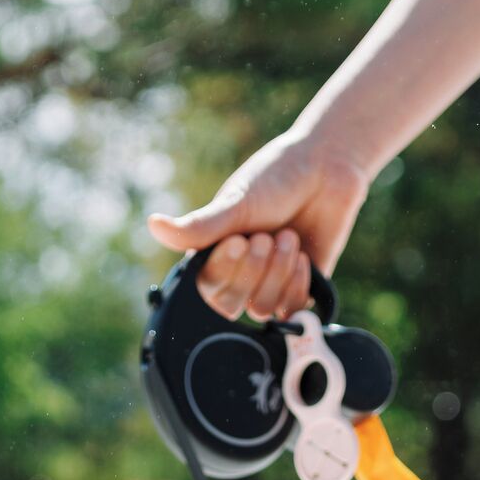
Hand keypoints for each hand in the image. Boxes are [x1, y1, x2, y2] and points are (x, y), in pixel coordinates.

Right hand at [147, 133, 376, 319]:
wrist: (327, 169)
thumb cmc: (276, 179)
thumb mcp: (235, 202)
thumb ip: (199, 226)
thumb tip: (153, 225)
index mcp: (215, 253)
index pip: (206, 287)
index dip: (224, 269)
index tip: (239, 239)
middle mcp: (239, 274)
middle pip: (231, 305)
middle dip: (253, 270)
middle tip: (266, 235)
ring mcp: (269, 284)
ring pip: (262, 308)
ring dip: (278, 272)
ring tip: (289, 237)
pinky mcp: (299, 289)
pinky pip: (292, 310)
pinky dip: (298, 283)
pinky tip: (304, 255)